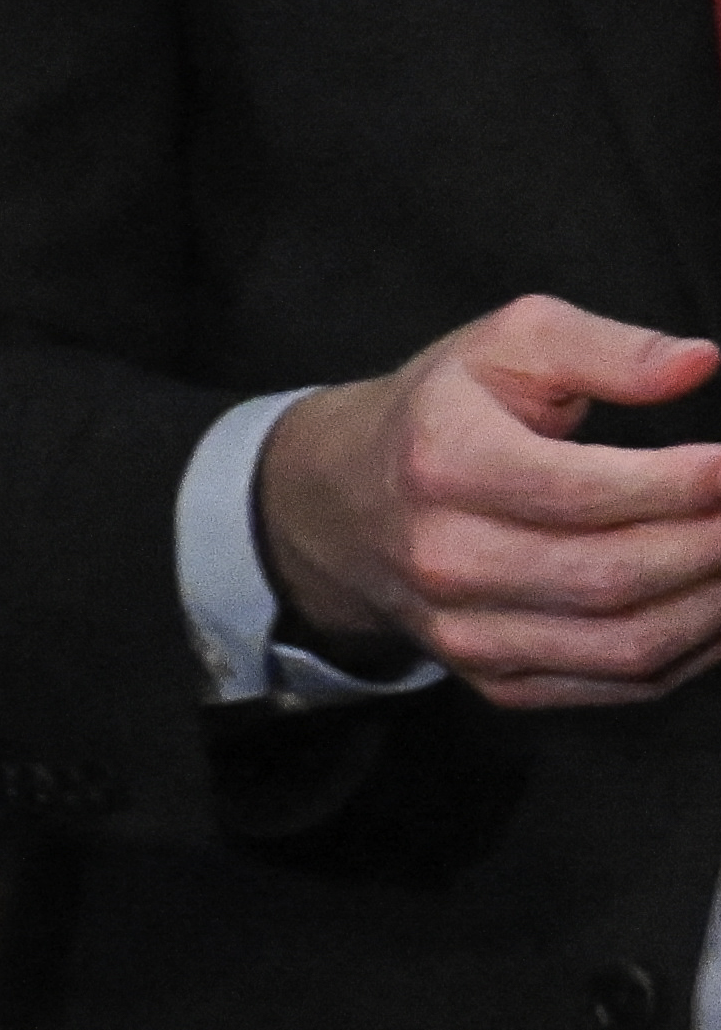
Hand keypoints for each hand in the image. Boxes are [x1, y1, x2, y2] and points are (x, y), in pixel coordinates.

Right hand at [251, 297, 720, 704]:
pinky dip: (693, 653)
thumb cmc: (445, 413)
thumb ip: (608, 347)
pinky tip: (719, 603)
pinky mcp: (493, 680)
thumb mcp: (510, 344)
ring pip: (624, 644)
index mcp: (443, 463)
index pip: (585, 491)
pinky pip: (616, 684)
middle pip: (613, 576)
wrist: (346, 508)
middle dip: (716, 547)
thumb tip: (700, 365)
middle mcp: (444, 559)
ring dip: (716, 606)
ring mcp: (465, 632)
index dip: (686, 485)